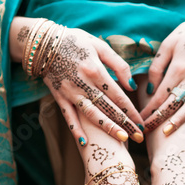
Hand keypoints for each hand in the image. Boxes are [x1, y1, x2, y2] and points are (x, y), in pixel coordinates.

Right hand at [42, 27, 143, 143]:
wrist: (41, 42)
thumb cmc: (75, 41)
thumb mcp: (99, 46)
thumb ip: (118, 65)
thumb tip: (131, 85)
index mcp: (96, 70)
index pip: (119, 96)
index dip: (132, 111)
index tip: (142, 123)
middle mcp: (84, 83)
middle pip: (109, 108)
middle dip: (126, 123)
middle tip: (139, 136)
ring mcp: (71, 92)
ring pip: (92, 114)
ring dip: (107, 128)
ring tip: (122, 139)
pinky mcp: (59, 97)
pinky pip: (68, 116)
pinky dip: (75, 129)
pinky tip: (84, 143)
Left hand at [141, 21, 184, 134]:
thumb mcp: (168, 44)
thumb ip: (157, 67)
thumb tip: (149, 88)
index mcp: (178, 69)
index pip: (159, 95)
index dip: (148, 109)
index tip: (138, 119)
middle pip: (172, 105)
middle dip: (157, 119)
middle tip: (144, 131)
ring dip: (178, 122)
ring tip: (167, 134)